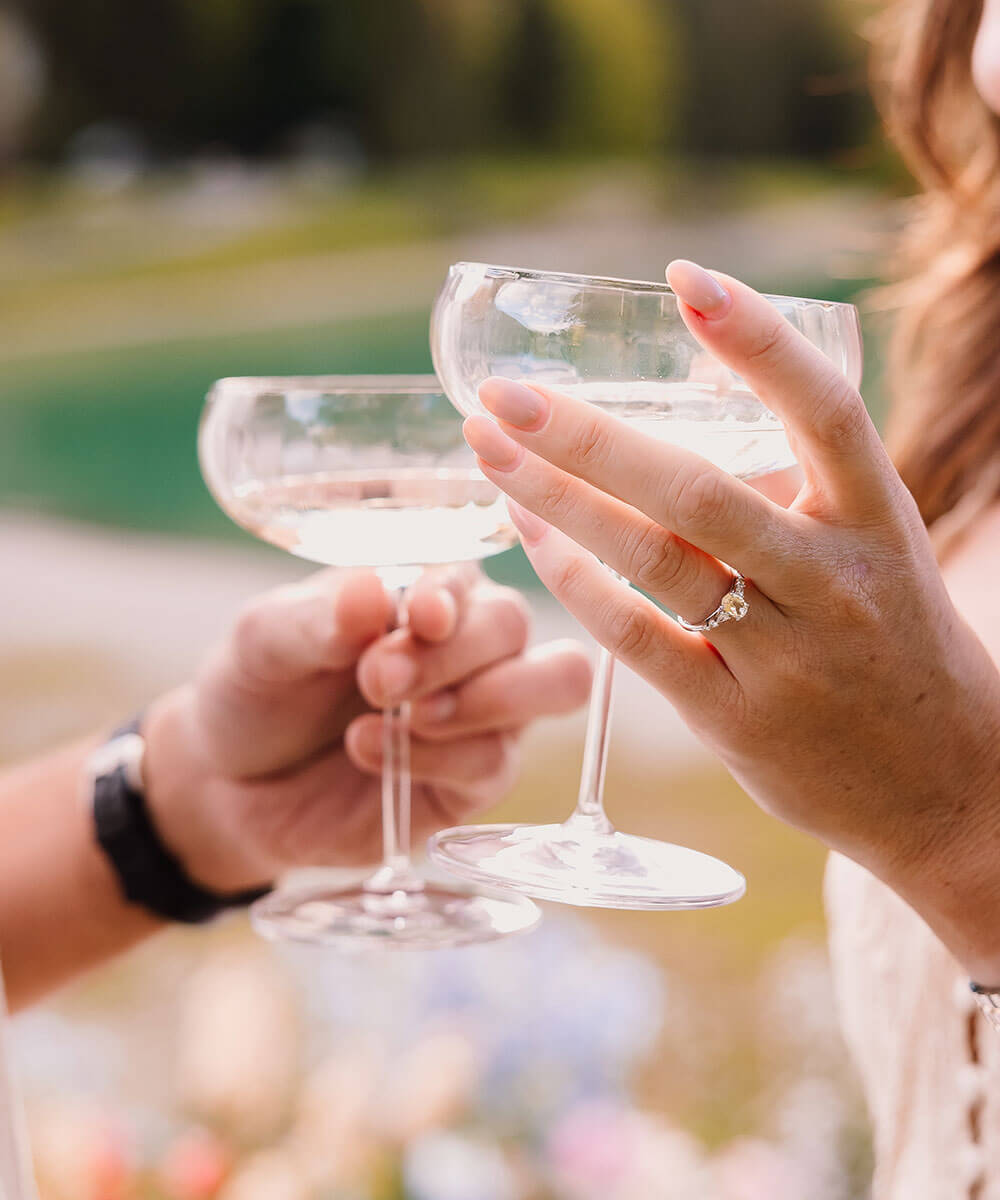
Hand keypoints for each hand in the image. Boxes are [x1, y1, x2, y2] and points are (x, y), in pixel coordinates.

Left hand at [141, 566, 590, 892]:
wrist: (234, 785)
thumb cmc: (258, 690)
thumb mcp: (262, 643)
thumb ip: (317, 619)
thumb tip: (370, 590)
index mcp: (424, 590)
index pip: (470, 578)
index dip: (452, 597)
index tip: (416, 619)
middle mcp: (469, 643)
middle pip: (515, 626)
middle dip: (453, 655)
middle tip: (377, 681)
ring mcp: (483, 711)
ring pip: (552, 684)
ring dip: (481, 701)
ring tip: (403, 717)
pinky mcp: (474, 779)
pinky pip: (496, 762)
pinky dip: (437, 758)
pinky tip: (371, 752)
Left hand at [463, 259, 999, 976]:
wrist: (939, 780)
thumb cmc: (891, 641)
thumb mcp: (873, 548)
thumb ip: (794, 486)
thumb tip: (688, 399)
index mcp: (879, 519)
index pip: (824, 411)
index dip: (756, 340)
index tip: (683, 277)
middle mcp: (834, 582)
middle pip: (698, 491)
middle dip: (587, 437)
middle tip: (503, 392)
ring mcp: (784, 655)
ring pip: (652, 562)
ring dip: (558, 502)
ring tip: (489, 452)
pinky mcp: (737, 719)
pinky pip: (637, 640)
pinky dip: (575, 583)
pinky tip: (529, 537)